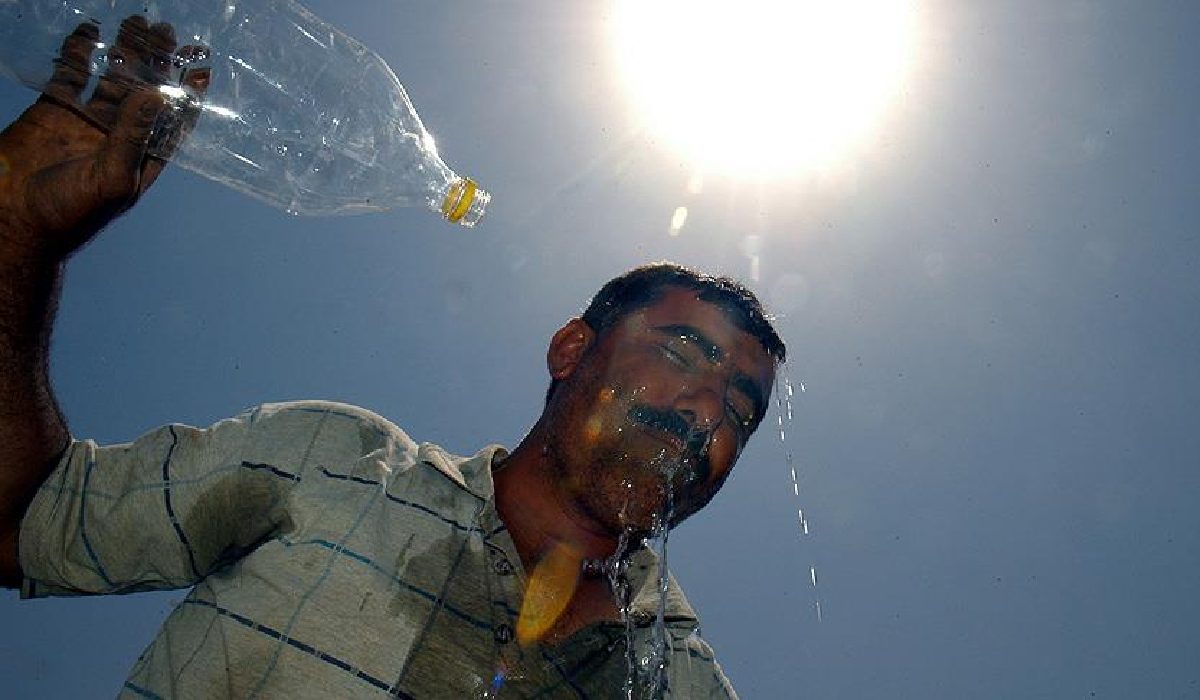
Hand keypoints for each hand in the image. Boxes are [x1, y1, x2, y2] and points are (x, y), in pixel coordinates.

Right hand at [0, 16, 208, 261]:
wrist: (15, 221)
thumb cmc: (71, 214)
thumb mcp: (111, 177)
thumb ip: (133, 135)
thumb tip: (158, 94)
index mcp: (141, 159)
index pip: (173, 122)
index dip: (188, 96)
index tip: (201, 67)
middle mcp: (118, 138)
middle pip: (144, 92)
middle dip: (157, 63)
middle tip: (167, 31)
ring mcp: (85, 123)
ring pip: (111, 79)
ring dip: (125, 53)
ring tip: (138, 22)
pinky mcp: (53, 112)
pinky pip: (71, 76)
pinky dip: (80, 53)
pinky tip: (90, 31)